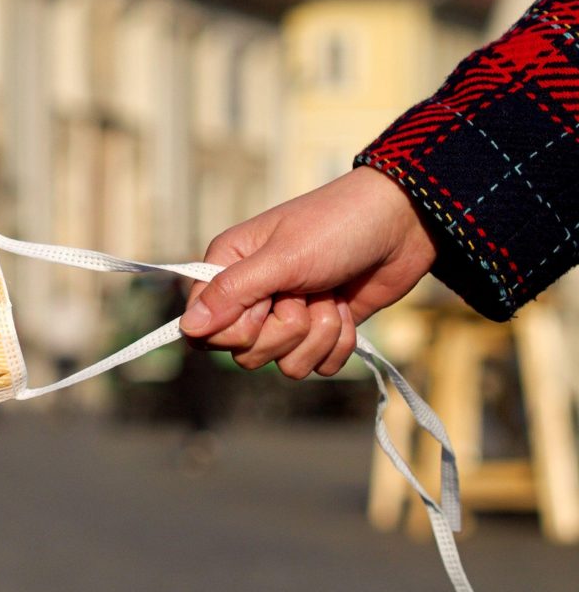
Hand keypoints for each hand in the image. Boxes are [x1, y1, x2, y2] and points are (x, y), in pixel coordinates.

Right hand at [180, 167, 436, 377]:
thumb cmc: (336, 227)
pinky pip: (317, 366)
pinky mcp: (321, 332)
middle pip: (246, 354)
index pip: (205, 331)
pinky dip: (338, 344)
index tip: (265, 305)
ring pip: (285, 365)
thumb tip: (187, 329)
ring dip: (318, 335)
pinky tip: (346, 310)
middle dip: (286, 331)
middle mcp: (252, 296)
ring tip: (331, 297)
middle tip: (305, 293)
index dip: (236, 329)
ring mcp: (288, 317)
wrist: (403, 224)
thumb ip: (232, 293)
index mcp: (228, 269)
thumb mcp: (281, 257)